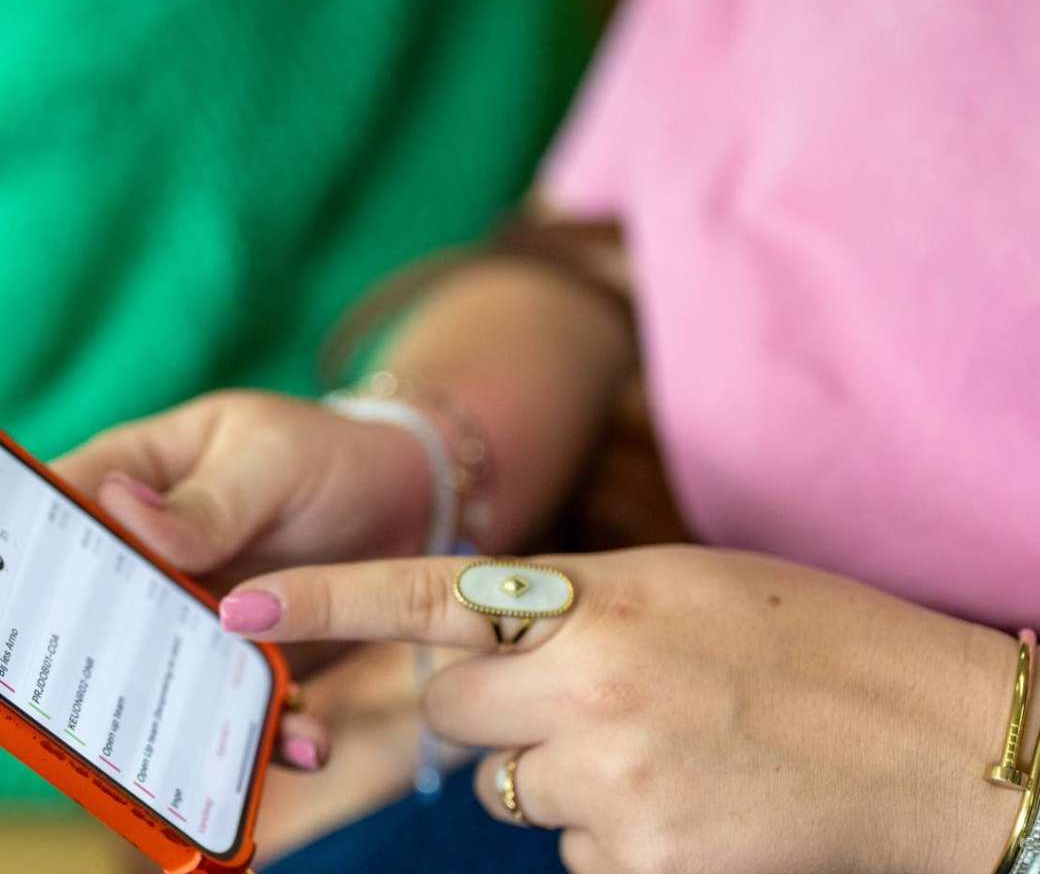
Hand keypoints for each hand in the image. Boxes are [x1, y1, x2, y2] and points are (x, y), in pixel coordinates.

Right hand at [53, 390, 433, 771]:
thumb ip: (207, 500)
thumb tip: (119, 507)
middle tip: (125, 701)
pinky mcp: (246, 654)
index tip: (40, 617)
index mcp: (137, 477)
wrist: (409, 498)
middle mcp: (151, 555)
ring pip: (163, 674)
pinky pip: (238, 701)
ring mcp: (195, 611)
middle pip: (95, 615)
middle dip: (102, 662)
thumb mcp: (272, 459)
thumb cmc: (330, 454)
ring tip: (229, 743)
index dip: (37, 565)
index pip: (60, 517)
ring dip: (187, 715)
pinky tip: (304, 737)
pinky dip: (266, 728)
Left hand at [218, 545, 1023, 873]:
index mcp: (597, 598)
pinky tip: (682, 794)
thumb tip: (489, 644)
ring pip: (507, 787)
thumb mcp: (679, 581)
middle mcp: (587, 688)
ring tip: (657, 740)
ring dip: (553, 766)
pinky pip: (569, 848)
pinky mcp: (639, 864)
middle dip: (486, 701)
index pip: (430, 594)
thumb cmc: (806, 634)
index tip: (240, 605)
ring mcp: (610, 784)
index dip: (327, 597)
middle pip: (452, 706)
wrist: (922, 737)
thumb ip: (573, 603)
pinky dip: (606, 825)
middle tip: (567, 687)